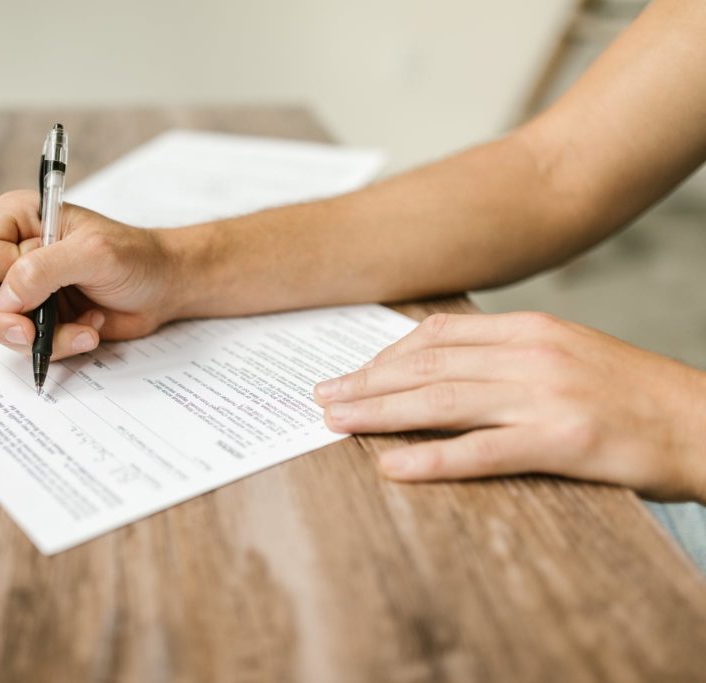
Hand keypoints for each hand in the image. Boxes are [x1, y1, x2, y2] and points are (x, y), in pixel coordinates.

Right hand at [0, 190, 178, 358]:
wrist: (164, 287)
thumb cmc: (134, 256)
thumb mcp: (93, 253)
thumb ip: (44, 269)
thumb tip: (5, 299)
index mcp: (15, 219)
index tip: (33, 295)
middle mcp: (10, 252)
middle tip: (28, 336)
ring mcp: (21, 288)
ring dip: (42, 338)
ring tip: (85, 328)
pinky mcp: (37, 318)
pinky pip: (24, 344)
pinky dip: (58, 346)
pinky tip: (90, 330)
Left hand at [313, 312, 705, 501]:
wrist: (705, 422)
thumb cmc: (631, 393)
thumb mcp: (566, 353)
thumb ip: (506, 354)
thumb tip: (441, 366)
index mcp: (529, 329)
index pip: (438, 336)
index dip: (385, 356)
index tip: (351, 373)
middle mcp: (531, 353)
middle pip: (428, 366)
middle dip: (367, 383)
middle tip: (322, 398)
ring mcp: (546, 395)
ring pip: (442, 401)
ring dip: (380, 413)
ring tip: (335, 423)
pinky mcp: (564, 439)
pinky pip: (482, 451)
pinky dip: (432, 459)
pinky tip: (394, 466)